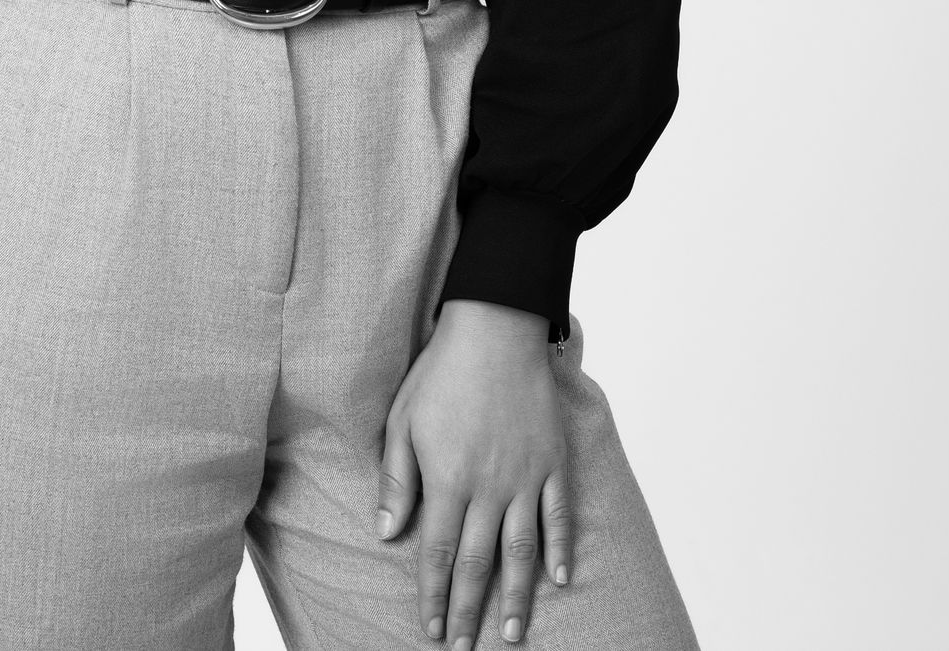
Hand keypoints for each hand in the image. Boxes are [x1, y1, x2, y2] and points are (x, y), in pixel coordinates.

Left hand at [377, 300, 570, 647]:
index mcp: (448, 479)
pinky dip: (561, 550)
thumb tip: (387, 533)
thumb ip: (397, 480)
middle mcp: (489, 488)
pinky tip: (560, 579)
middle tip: (464, 647)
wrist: (495, 329)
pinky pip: (560, 517)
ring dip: (517, 599)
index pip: (437, 553)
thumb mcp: (402, 421)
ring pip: (522, 552)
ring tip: (512, 635)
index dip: (433, 596)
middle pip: (477, 562)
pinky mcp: (554, 463)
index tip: (431, 630)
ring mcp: (526, 477)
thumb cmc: (441, 372)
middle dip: (468, 609)